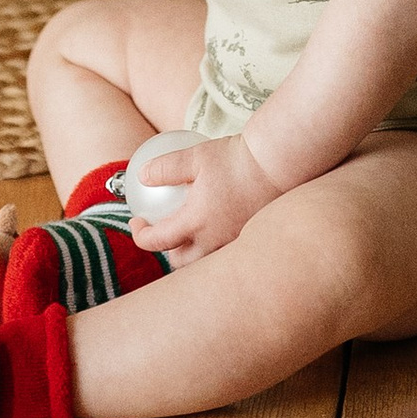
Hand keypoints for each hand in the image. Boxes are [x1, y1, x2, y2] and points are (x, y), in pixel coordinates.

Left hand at [123, 130, 276, 267]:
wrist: (279, 164)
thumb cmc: (237, 158)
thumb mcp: (195, 156)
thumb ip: (166, 168)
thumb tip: (142, 175)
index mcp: (197, 223)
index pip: (158, 242)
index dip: (141, 236)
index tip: (136, 222)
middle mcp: (215, 240)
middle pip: (182, 261)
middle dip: (167, 251)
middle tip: (162, 230)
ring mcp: (234, 242)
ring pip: (205, 259)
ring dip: (192, 250)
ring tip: (189, 229)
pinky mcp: (250, 237)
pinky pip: (225, 249)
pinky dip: (214, 243)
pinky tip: (217, 221)